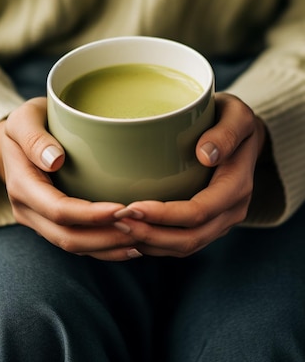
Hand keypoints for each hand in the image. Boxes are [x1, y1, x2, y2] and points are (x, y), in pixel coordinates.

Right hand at [0, 97, 140, 260]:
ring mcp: (39, 222)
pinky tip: (131, 245)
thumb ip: (34, 138)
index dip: (90, 215)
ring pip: (75, 247)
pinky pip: (79, 245)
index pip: (58, 210)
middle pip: (68, 238)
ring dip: (109, 248)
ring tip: (142, 240)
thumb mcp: (24, 119)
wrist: (17, 139)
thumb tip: (55, 161)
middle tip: (140, 228)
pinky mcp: (53, 225)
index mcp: (22, 186)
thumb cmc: (28, 123)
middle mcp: (27, 211)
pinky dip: (105, 248)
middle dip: (105, 238)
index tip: (121, 208)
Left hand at [113, 93, 266, 256]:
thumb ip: (227, 132)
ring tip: (119, 229)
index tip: (132, 206)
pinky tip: (132, 232)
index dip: (164, 215)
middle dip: (151, 235)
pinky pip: (182, 243)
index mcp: (237, 186)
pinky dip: (157, 243)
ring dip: (151, 243)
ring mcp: (221, 221)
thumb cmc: (234, 119)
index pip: (199, 212)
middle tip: (117, 221)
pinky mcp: (209, 224)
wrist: (244, 134)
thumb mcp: (237, 115)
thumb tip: (205, 155)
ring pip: (185, 246)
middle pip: (190, 238)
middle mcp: (232, 211)